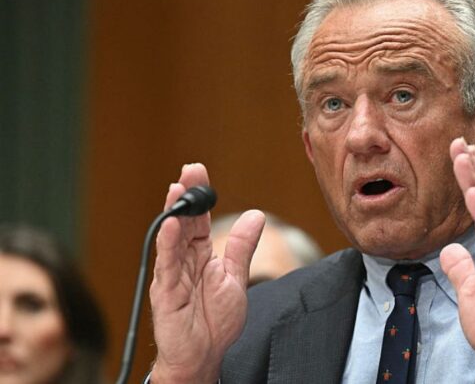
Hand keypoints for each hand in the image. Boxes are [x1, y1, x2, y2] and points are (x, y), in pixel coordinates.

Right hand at [149, 164, 264, 382]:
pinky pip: (167, 265)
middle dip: (186, 196)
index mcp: (201, 257)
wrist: (204, 357)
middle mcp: (184, 262)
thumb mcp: (235, 279)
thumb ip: (241, 248)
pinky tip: (171, 226)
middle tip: (189, 170)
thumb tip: (256, 216)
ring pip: (172, 239)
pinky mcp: (166, 292)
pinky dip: (168, 245)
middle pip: (184, 223)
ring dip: (174, 213)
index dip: (200, 197)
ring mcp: (172, 276)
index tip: (199, 171)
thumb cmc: (215, 323)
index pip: (199, 220)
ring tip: (178, 189)